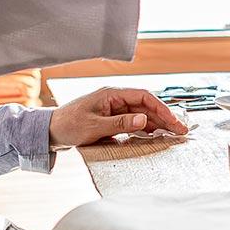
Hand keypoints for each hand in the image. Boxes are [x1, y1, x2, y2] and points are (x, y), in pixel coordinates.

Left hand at [49, 87, 189, 147]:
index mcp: (111, 94)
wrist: (49, 132)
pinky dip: (145, 128)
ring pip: (142, 114)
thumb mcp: (94, 126)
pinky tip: (155, 135)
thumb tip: (144, 120)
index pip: (143, 96)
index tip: (173, 121)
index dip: (161, 108)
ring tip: (173, 134)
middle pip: (146, 106)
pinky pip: (133, 122)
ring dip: (157, 124)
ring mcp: (114, 109)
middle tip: (181, 131)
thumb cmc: (68, 125)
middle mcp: (115, 99)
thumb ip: (120, 123)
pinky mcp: (111, 119)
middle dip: (164, 117)